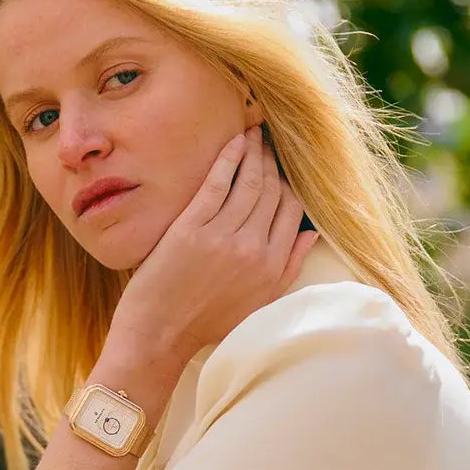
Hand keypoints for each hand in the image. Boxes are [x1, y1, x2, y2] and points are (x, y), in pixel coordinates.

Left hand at [108, 125, 318, 361]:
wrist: (159, 336)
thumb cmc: (204, 324)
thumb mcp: (258, 305)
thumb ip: (288, 269)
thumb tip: (311, 235)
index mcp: (272, 268)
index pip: (291, 211)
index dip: (288, 183)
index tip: (281, 167)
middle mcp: (253, 250)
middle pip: (272, 191)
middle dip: (272, 160)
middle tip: (268, 140)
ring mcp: (222, 237)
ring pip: (249, 182)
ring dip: (254, 152)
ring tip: (253, 133)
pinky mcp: (190, 229)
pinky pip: (216, 183)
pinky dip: (228, 158)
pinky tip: (233, 142)